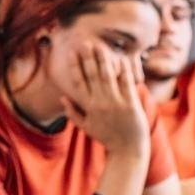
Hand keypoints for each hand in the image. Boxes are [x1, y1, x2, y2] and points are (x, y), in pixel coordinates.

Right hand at [59, 43, 149, 158]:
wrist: (127, 151)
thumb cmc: (106, 138)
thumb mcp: (85, 127)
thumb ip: (72, 112)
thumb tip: (63, 97)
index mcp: (88, 106)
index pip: (79, 81)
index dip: (75, 66)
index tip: (72, 53)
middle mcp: (100, 102)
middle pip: (92, 75)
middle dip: (88, 57)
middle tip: (86, 43)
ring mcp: (116, 103)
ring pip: (108, 76)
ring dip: (104, 59)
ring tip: (101, 47)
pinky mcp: (131, 104)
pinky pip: (126, 84)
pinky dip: (124, 71)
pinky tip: (121, 59)